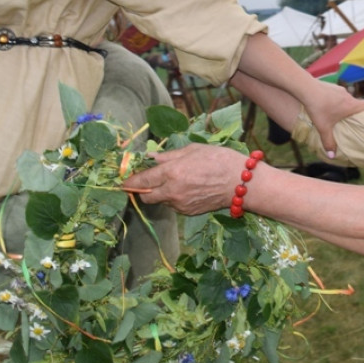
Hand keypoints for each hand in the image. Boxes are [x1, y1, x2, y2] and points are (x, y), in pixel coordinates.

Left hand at [124, 144, 246, 214]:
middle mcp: (172, 191)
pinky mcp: (188, 212)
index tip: (124, 182)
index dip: (130, 181)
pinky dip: (175, 198)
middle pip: (146, 196)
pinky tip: (189, 189)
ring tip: (177, 181)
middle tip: (147, 182)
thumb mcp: (193, 150)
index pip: (142, 180)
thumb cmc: (218, 159)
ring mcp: (180, 204)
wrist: (240, 182)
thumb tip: (151, 157)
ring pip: (161, 201)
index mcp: (172, 172)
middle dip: (142, 190)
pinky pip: (174, 206)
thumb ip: (169, 155)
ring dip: (161, 193)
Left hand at [301, 81, 363, 155]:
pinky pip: (337, 95)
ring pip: (347, 99)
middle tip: (357, 119)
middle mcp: (348, 97)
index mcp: (351, 106)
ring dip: (345, 106)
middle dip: (358, 111)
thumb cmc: (319, 108)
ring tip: (340, 114)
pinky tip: (328, 105)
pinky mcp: (332, 87)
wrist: (307, 89)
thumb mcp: (323, 127)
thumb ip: (328, 142)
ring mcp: (340, 91)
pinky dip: (336, 101)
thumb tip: (332, 156)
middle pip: (358, 104)